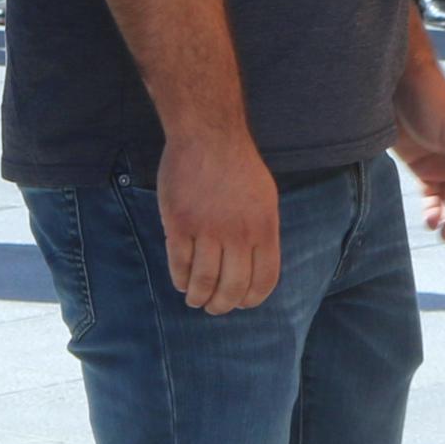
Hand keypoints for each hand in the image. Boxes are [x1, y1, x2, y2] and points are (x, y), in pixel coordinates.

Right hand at [155, 126, 281, 313]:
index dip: (252, 299)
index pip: (263, 280)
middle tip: (214, 308)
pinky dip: (179, 279)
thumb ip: (263, 232)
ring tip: (195, 300)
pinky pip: (179, 264)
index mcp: (264, 228)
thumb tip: (256, 266)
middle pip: (232, 288)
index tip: (242, 303)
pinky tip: (181, 281)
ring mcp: (207, 229)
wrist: (209, 135)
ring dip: (198, 297)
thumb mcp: (266, 199)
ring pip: (203, 281)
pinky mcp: (180, 224)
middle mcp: (238, 234)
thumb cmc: (239, 166)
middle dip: (222, 305)